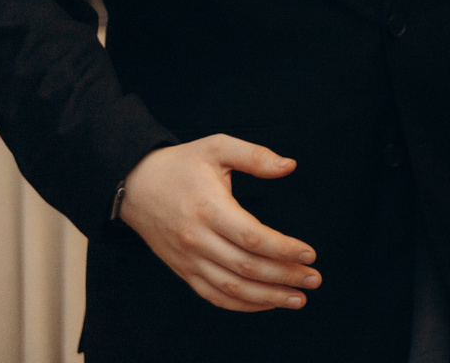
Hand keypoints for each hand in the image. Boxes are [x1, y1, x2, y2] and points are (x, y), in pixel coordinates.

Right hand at [119, 136, 319, 312]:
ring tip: (298, 299)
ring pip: (231, 288)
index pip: (252, 237)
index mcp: (209, 209)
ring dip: (267, 297)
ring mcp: (188, 259)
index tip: (310, 254)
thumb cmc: (181, 164)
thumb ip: (255, 156)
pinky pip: (213, 295)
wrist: (134, 185)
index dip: (283, 249)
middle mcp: (197, 240)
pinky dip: (242, 304)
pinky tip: (267, 302)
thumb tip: (290, 166)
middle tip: (314, 279)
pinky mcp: (183, 270)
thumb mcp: (217, 147)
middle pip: (246, 267)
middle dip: (284, 276)